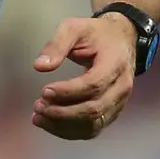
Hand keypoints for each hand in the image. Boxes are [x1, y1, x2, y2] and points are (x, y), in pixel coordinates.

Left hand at [31, 12, 137, 140]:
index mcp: (115, 63)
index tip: (43, 91)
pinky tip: (50, 123)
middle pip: (94, 110)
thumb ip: (57, 45)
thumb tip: (39, 66)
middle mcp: (121, 87)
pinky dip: (70, 131)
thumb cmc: (96, 34)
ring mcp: (119, 103)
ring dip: (63, 126)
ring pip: (93, 125)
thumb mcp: (75, 28)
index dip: (67, 92)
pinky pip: (92, 129)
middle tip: (37, 106)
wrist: (121, 39)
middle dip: (62, 112)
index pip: (93, 84)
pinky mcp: (112, 113)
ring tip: (39, 117)